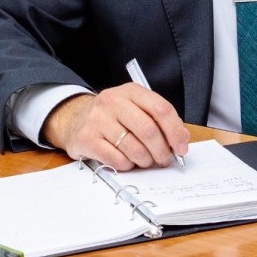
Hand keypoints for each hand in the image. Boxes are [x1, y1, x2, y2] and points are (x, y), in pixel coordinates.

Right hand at [40, 84, 189, 169]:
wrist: (74, 118)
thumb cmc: (112, 116)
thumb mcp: (135, 108)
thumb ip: (159, 120)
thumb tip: (182, 138)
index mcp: (131, 91)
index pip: (161, 109)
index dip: (175, 131)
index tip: (182, 147)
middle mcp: (113, 101)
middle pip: (148, 130)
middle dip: (162, 150)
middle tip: (165, 159)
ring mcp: (98, 119)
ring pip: (134, 148)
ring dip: (145, 160)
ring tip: (145, 161)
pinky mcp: (87, 138)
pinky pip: (117, 159)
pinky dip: (127, 165)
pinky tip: (127, 161)